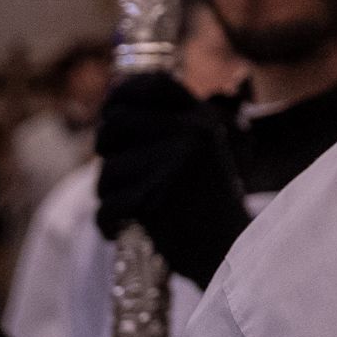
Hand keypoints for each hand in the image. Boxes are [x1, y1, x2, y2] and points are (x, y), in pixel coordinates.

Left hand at [96, 72, 250, 287]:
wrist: (229, 253)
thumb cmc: (208, 205)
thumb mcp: (202, 151)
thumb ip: (167, 126)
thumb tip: (113, 98)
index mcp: (202, 120)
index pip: (153, 84)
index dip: (122, 94)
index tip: (112, 110)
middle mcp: (191, 134)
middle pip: (115, 123)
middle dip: (106, 149)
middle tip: (119, 171)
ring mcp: (174, 165)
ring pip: (107, 170)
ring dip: (110, 194)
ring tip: (135, 207)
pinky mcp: (156, 199)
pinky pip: (106, 206)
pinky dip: (108, 224)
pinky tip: (125, 229)